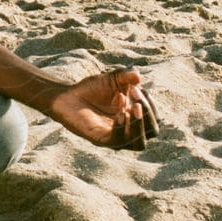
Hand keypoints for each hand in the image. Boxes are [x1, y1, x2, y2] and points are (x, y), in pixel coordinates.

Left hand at [43, 69, 158, 150]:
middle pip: (153, 132)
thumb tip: (138, 77)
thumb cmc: (91, 89)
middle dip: (149, 113)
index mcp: (134, 118)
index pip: (154, 118)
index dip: (151, 103)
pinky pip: (118, 141)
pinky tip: (119, 113)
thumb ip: (126, 76)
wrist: (67, 96)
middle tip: (135, 94)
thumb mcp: (112, 79)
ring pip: (139, 143)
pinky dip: (123, 128)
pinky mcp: (101, 140)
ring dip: (140, 124)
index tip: (138, 88)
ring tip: (132, 107)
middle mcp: (128, 131)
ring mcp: (115, 138)